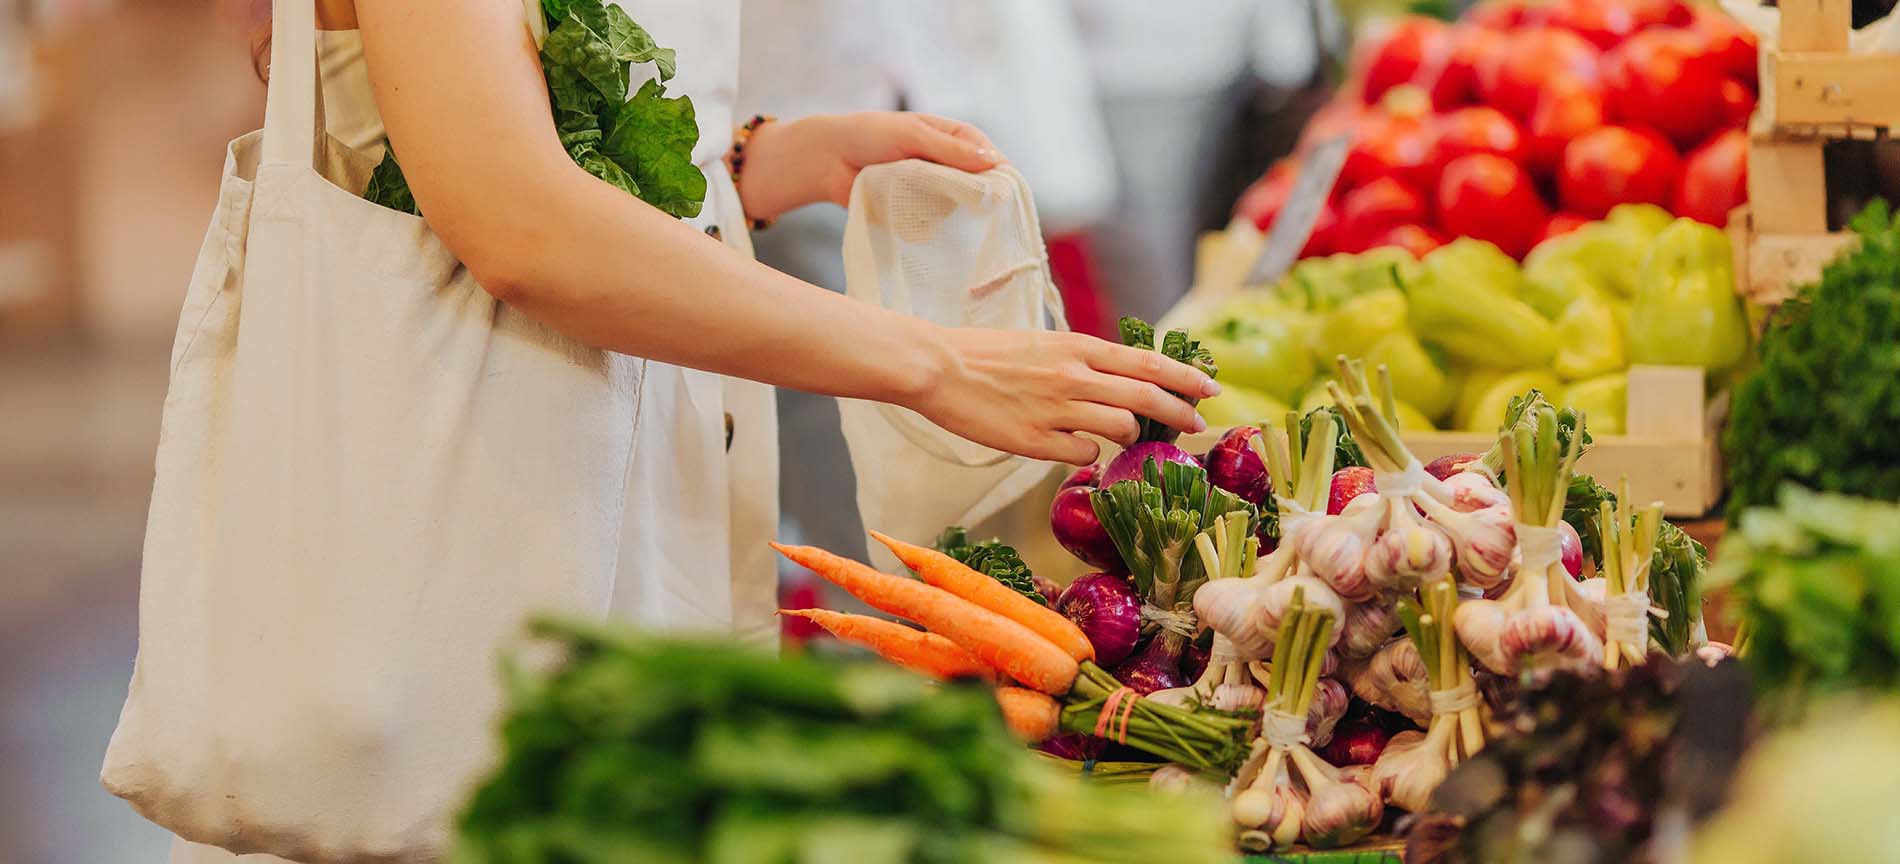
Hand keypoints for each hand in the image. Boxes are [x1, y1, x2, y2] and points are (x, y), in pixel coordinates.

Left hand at [736, 112, 1002, 222]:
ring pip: (959, 208)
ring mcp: (933, 188)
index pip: (990, 157)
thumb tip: (993, 162)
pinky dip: (932, 225)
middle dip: (979, 199)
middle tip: (981, 216)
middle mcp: (949, 163)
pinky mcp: (917, 210)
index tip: (1004, 197)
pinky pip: (935, 222)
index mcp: (954, 137)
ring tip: (943, 218)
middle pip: (980, 186)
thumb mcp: (912, 135)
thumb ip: (950, 150)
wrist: (827, 160)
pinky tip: (925, 227)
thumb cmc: (869, 136)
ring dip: (952, 213)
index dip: (1000, 176)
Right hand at [903, 327, 1217, 465]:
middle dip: (1180, 413)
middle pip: (1146, 396)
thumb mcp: (1046, 344)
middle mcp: (1074, 375)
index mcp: (1078, 347)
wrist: (939, 367)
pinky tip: (1073, 446)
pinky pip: (1082, 453)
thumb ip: (1084, 361)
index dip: (1185, 377)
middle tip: (1198, 426)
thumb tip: (1121, 382)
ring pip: (1121, 428)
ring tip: (1123, 437)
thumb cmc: (989, 354)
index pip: (1147, 361)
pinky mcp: (1034, 441)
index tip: (1211, 389)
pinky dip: (1087, 452)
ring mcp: (1056, 409)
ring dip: (1131, 437)